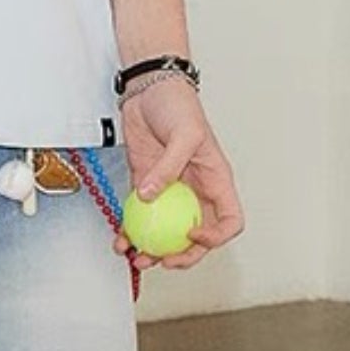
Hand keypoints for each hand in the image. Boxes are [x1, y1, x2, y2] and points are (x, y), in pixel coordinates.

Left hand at [118, 78, 243, 272]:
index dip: (214, 236)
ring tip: (136, 257)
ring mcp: (170, 191)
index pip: (228, 220)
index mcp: (215, 182)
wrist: (149, 90)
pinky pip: (141, 217)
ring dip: (153, 249)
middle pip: (196, 237)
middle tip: (161, 260)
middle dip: (181, 256)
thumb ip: (168, 167)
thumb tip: (150, 196)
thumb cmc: (178, 105)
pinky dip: (132, 231)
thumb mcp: (184, 134)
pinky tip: (120, 239)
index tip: (190, 235)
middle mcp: (195, 192)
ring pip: (166, 232)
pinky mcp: (146, 186)